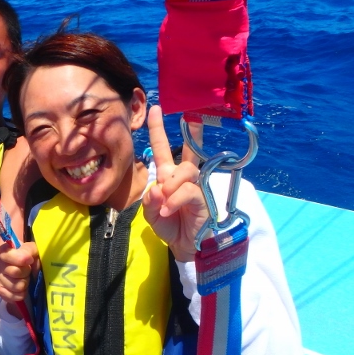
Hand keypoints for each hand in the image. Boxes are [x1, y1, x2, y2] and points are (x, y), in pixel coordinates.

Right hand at [0, 241, 38, 304]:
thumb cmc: (29, 258)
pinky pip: (11, 296)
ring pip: (15, 286)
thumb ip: (29, 250)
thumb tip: (27, 259)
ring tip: (25, 279)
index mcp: (4, 251)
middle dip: (26, 273)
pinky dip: (20, 294)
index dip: (21, 259)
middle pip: (14, 272)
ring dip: (24, 284)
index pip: (8, 255)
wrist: (27, 269)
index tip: (30, 260)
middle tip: (28, 271)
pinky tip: (22, 290)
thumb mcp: (32, 250)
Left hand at [141, 106, 208, 261]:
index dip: (158, 130)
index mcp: (168, 176)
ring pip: (185, 171)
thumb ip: (150, 201)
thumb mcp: (151, 214)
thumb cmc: (169, 226)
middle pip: (186, 151)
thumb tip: (158, 187)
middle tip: (190, 116)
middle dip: (189, 132)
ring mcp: (196, 186)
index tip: (155, 109)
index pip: (162, 149)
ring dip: (172, 184)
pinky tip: (169, 210)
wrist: (186, 246)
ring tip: (165, 202)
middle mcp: (183, 177)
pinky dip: (175, 200)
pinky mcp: (203, 198)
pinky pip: (188, 191)